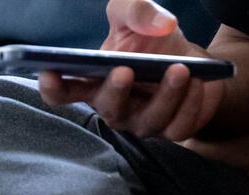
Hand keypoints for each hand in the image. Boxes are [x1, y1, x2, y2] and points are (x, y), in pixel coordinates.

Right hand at [39, 0, 226, 140]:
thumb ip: (136, 8)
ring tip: (178, 69)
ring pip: (148, 120)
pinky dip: (191, 104)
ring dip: (163, 96)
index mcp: (93, 82)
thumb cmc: (151, 41)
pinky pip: (180, 125)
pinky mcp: (173, 129)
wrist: (191, 59)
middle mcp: (114, 107)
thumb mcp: (136, 12)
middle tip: (123, 70)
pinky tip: (199, 81)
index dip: (53, 87)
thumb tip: (160, 25)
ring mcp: (142, 122)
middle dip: (114, 92)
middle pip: (107, 109)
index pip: (64, 92)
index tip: (48, 72)